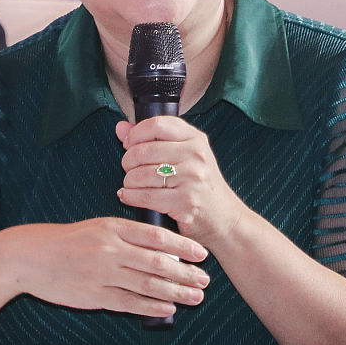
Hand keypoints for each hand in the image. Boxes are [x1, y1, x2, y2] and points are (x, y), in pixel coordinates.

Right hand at [9, 217, 209, 316]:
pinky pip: (129, 303)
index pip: (157, 236)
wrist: (32, 257)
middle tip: (206, 280)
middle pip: (158, 263)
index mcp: (113, 228)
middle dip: (186, 273)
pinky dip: (151, 306)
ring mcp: (103, 274)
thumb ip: (127, 234)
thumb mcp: (98, 227)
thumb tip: (161, 245)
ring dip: (175, 292)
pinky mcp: (95, 295)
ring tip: (195, 297)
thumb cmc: (68, 241)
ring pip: (148, 284)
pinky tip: (168, 308)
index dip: (183, 246)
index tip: (201, 253)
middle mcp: (111, 250)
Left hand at [117, 115, 248, 247]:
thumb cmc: (201, 186)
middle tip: (128, 169)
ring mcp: (191, 178)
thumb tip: (120, 128)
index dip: (135, 134)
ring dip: (128, 181)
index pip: (157, 125)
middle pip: (144, 150)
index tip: (128, 144)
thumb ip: (152, 139)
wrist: (225, 219)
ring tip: (130, 185)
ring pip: (141, 174)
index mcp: (195, 139)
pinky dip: (130, 196)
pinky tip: (128, 196)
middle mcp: (195, 155)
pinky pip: (145, 196)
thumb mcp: (184, 156)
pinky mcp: (184, 202)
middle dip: (127, 161)